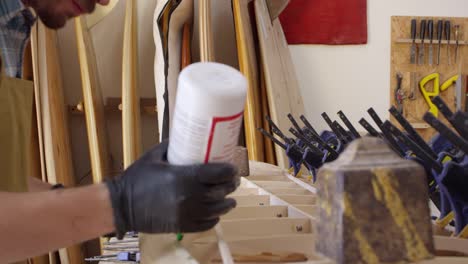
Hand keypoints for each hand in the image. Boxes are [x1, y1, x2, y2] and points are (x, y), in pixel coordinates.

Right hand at [106, 141, 238, 237]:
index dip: (229, 170)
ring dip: (227, 203)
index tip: (232, 167)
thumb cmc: (137, 177)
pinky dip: (215, 218)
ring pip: (218, 210)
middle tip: (232, 180)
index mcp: (184, 177)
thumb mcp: (155, 156)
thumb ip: (174, 146)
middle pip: (221, 191)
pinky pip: (207, 224)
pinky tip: (216, 212)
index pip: (218, 174)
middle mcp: (190, 196)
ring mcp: (187, 214)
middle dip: (230, 185)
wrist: (121, 205)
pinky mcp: (183, 226)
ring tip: (229, 198)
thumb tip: (189, 138)